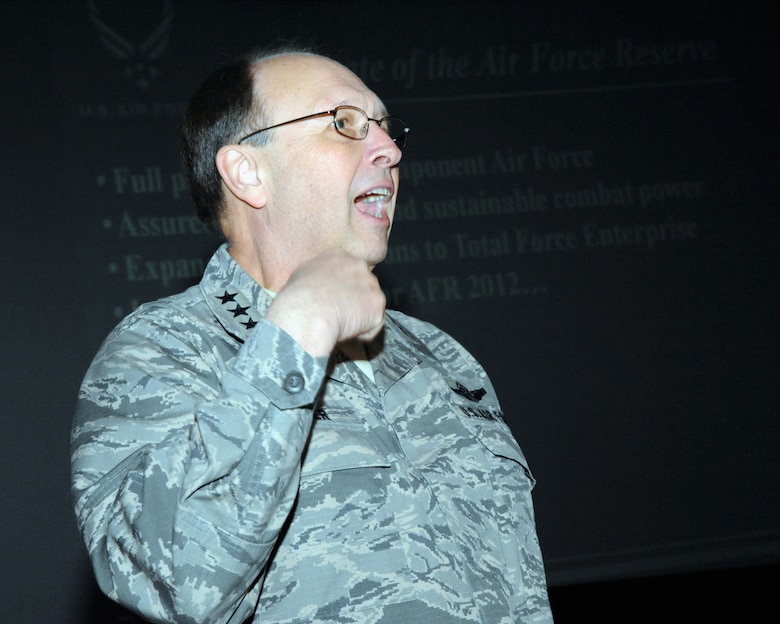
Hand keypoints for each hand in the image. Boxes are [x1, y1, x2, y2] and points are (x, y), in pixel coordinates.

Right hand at [264, 250, 385, 355]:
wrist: (308, 312)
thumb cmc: (297, 298)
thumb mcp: (300, 277)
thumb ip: (316, 277)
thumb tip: (317, 286)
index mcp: (337, 256)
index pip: (348, 272)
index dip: (343, 291)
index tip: (333, 302)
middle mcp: (358, 265)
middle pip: (363, 287)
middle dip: (355, 303)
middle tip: (338, 317)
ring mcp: (370, 283)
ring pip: (370, 307)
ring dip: (359, 319)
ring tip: (339, 327)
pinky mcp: (377, 303)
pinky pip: (373, 325)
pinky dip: (362, 334)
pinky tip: (346, 334)